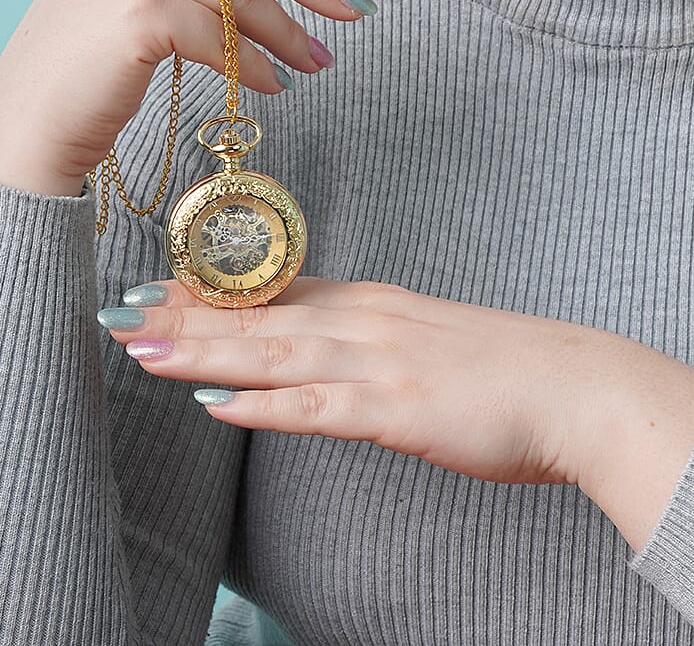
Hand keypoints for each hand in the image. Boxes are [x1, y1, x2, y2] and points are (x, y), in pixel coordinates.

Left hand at [98, 275, 693, 495]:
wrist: (575, 387)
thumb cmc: (508, 373)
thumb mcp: (431, 342)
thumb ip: (375, 344)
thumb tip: (326, 354)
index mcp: (374, 305)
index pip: (277, 290)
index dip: (211, 290)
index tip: (154, 284)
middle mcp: (367, 322)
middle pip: (261, 315)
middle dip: (184, 314)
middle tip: (118, 307)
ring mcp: (380, 362)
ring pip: (274, 353)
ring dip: (202, 350)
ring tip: (140, 346)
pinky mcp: (397, 409)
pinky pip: (318, 409)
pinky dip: (264, 405)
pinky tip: (217, 404)